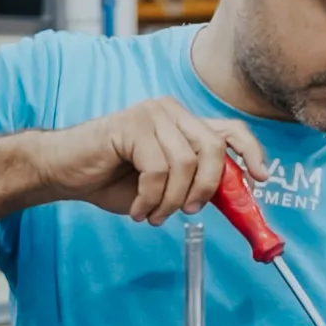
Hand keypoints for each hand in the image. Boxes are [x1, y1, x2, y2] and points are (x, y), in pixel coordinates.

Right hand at [31, 97, 268, 224]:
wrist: (63, 171)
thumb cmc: (112, 179)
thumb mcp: (165, 184)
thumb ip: (196, 181)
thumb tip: (235, 195)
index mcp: (184, 123)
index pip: (231, 130)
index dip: (252, 152)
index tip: (262, 178)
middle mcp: (172, 112)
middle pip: (213, 149)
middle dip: (206, 189)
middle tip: (189, 211)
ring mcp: (152, 114)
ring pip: (185, 164)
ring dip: (171, 201)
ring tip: (152, 214)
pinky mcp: (131, 124)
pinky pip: (158, 169)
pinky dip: (151, 198)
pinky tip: (139, 209)